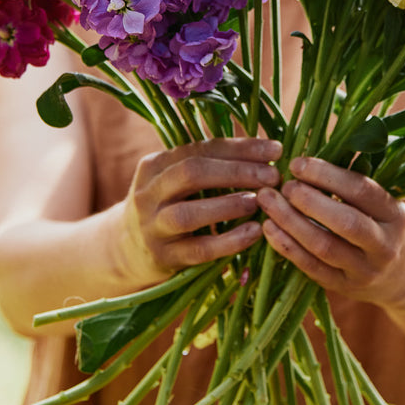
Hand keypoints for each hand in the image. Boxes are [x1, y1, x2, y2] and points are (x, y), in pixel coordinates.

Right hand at [120, 137, 281, 284]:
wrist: (129, 249)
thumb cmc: (169, 207)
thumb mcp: (177, 181)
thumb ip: (211, 165)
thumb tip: (267, 152)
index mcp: (155, 164)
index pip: (201, 148)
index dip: (240, 148)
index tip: (275, 150)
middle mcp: (149, 193)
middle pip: (192, 173)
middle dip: (237, 172)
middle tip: (272, 176)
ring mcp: (153, 226)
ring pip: (189, 213)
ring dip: (229, 205)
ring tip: (260, 202)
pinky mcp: (164, 256)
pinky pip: (198, 249)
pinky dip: (228, 241)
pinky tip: (253, 233)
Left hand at [257, 156, 404, 307]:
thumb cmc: (386, 227)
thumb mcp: (385, 204)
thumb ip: (355, 185)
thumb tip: (310, 156)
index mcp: (395, 215)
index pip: (362, 191)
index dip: (327, 175)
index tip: (297, 163)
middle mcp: (383, 245)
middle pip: (345, 222)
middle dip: (309, 201)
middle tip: (283, 184)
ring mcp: (364, 270)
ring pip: (324, 246)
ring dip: (291, 222)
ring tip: (267, 201)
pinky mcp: (344, 287)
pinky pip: (311, 268)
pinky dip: (287, 247)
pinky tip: (269, 229)